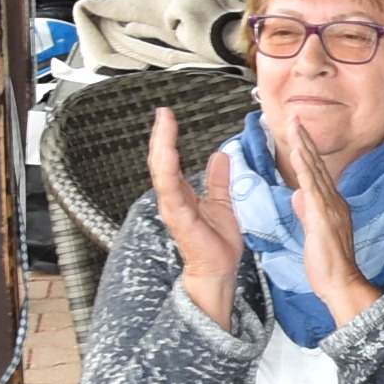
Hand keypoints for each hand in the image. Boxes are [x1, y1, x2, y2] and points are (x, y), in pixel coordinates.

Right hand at [146, 105, 244, 322]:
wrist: (219, 269)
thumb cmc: (216, 243)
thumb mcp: (222, 202)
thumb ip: (218, 180)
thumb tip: (220, 157)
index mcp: (182, 194)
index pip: (170, 160)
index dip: (167, 138)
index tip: (168, 117)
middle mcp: (173, 198)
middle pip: (160, 161)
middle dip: (161, 136)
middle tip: (163, 114)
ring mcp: (173, 207)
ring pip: (162, 172)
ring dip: (162, 147)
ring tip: (163, 126)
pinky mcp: (179, 216)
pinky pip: (170, 190)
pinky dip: (168, 171)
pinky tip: (169, 153)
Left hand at [269, 110, 378, 325]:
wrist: (341, 283)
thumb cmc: (329, 263)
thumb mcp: (314, 232)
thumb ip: (306, 211)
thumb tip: (298, 195)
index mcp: (330, 205)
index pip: (316, 172)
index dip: (306, 150)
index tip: (298, 131)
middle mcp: (333, 202)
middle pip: (317, 165)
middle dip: (305, 140)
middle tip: (295, 117)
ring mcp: (329, 208)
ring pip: (315, 171)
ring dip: (305, 147)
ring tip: (295, 126)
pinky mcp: (323, 217)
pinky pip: (313, 189)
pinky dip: (305, 169)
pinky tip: (299, 154)